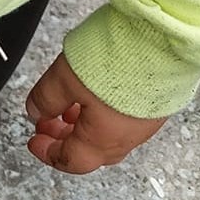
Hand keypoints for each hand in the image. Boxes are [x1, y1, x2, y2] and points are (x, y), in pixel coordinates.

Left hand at [24, 52, 167, 173]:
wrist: (164, 39)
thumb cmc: (119, 60)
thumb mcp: (65, 77)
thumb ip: (46, 98)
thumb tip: (35, 112)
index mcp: (104, 139)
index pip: (72, 160)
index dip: (48, 153)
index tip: (35, 141)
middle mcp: (129, 137)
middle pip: (92, 151)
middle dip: (65, 138)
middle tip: (47, 122)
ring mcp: (146, 121)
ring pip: (108, 135)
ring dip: (83, 125)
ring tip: (67, 105)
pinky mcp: (157, 103)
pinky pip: (124, 119)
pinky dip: (102, 114)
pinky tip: (93, 94)